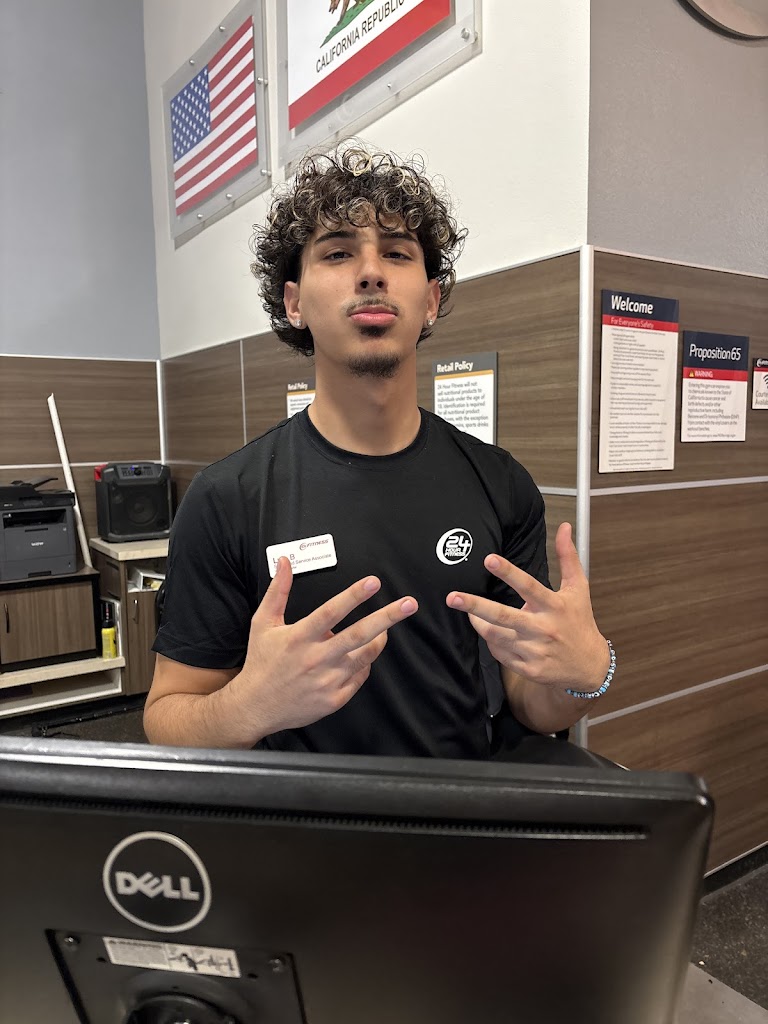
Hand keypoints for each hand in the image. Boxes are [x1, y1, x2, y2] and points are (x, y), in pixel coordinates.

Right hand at [231, 557, 417, 737]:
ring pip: (365, 656)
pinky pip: (360, 676)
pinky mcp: (334, 698)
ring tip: (384, 629)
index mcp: (299, 637)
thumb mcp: (263, 623)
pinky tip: (360, 655)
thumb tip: (285, 561)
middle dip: (386, 617)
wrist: (255, 706)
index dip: (353, 596)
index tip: (373, 582)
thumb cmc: (261, 662)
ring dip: (379, 639)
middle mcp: (316, 658)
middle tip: (409, 604)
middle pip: (358, 634)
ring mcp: (327, 680)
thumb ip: (278, 591)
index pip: (331, 612)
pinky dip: (364, 663)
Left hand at [446, 523, 608, 691]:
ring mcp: (535, 651)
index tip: (489, 559)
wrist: (589, 666)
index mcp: (555, 606)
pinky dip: (492, 642)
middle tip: (453, 597)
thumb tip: (564, 527)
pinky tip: (494, 633)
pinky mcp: (529, 668)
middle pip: (504, 616)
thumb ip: (568, 557)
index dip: (509, 572)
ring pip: (496, 636)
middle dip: (476, 606)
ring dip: (479, 622)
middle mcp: (544, 628)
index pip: (529, 586)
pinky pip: (500, 653)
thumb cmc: (580, 621)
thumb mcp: (578, 588)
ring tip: (471, 612)